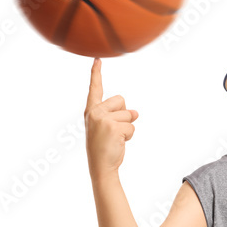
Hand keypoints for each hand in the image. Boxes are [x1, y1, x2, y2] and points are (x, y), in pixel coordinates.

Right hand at [84, 58, 138, 175]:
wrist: (101, 167)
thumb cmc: (104, 148)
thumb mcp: (108, 128)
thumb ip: (118, 116)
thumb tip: (136, 113)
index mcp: (91, 111)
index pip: (95, 89)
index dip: (96, 74)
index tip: (97, 59)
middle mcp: (94, 112)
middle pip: (121, 101)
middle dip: (124, 115)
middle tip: (113, 132)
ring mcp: (102, 119)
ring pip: (128, 114)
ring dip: (127, 128)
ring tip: (115, 139)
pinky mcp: (112, 126)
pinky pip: (132, 126)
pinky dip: (129, 136)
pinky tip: (119, 143)